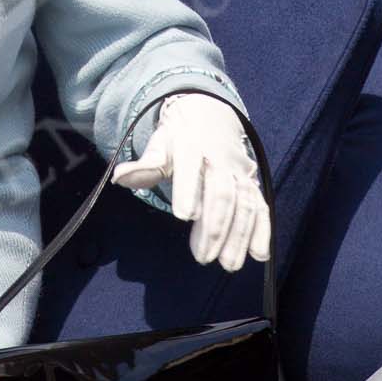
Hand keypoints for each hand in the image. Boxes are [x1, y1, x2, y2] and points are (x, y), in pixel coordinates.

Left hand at [111, 94, 270, 270]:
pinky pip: (261, 207)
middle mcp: (220, 159)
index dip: (189, 190)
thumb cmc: (179, 137)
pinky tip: (259, 255)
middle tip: (203, 257)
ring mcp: (239, 173)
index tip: (184, 216)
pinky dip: (262, 230)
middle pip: (221, 193)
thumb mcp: (160, 144)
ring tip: (227, 264)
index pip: (190, 168)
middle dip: (214, 226)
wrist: (210, 116)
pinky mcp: (252, 184)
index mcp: (191, 145)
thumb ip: (144, 166)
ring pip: (244, 204)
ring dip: (238, 235)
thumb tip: (119, 178)